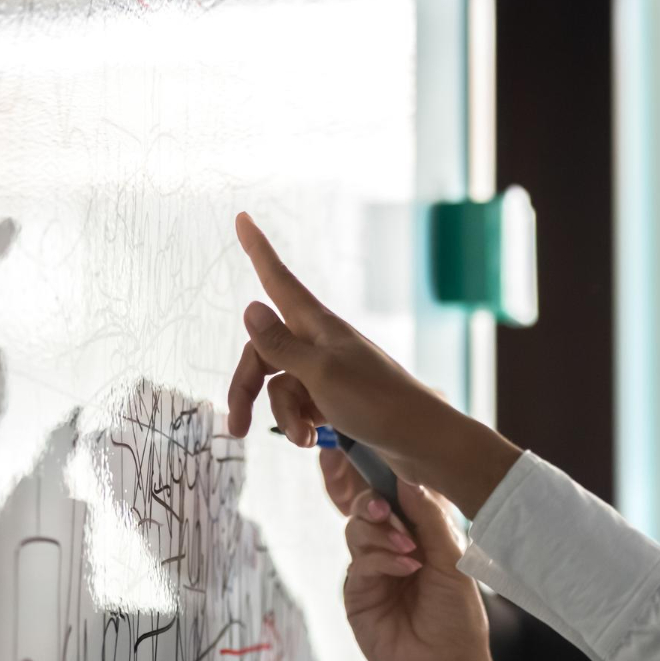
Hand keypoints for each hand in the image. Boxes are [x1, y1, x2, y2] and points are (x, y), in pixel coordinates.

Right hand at [226, 212, 520, 516]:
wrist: (423, 443)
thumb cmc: (378, 404)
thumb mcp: (321, 374)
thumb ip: (282, 345)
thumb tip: (250, 306)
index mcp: (319, 326)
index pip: (279, 281)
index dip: (258, 250)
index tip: (243, 216)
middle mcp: (322, 344)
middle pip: (264, 352)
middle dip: (247, 389)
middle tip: (236, 426)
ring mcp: (329, 373)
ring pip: (280, 386)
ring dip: (283, 415)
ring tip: (302, 438)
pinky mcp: (336, 401)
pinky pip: (300, 407)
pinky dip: (300, 425)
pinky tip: (313, 441)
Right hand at [343, 477, 495, 660]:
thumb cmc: (457, 617)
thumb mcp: (453, 560)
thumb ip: (430, 518)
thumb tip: (408, 480)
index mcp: (422, 534)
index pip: (398, 497)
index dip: (388, 479)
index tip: (383, 461)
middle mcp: (395, 546)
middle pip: (369, 506)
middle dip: (376, 502)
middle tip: (388, 510)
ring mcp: (373, 568)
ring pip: (358, 528)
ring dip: (381, 532)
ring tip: (409, 550)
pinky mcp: (358, 590)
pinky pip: (359, 560)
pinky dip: (381, 558)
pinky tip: (405, 568)